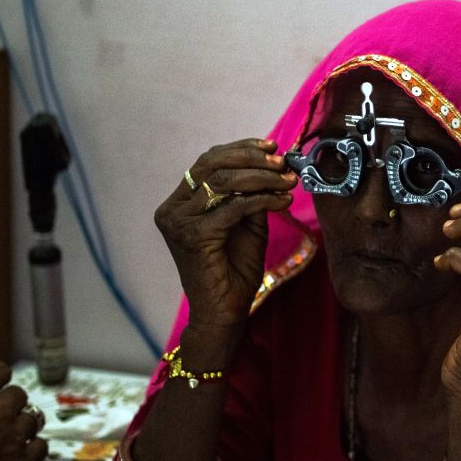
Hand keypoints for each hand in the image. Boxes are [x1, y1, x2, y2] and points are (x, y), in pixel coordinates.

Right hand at [155, 139, 295, 334]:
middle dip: (253, 159)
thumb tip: (273, 162)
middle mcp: (172, 209)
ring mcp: (178, 222)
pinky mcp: (192, 236)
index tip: (273, 149)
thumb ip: (250, 194)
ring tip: (287, 180)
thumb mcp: (246, 224)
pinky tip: (281, 202)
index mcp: (179, 202)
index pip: (208, 161)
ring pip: (224, 182)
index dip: (241, 150)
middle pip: (212, 165)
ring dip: (262, 177)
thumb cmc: (234, 272)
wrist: (225, 312)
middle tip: (283, 162)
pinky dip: (262, 200)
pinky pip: (233, 207)